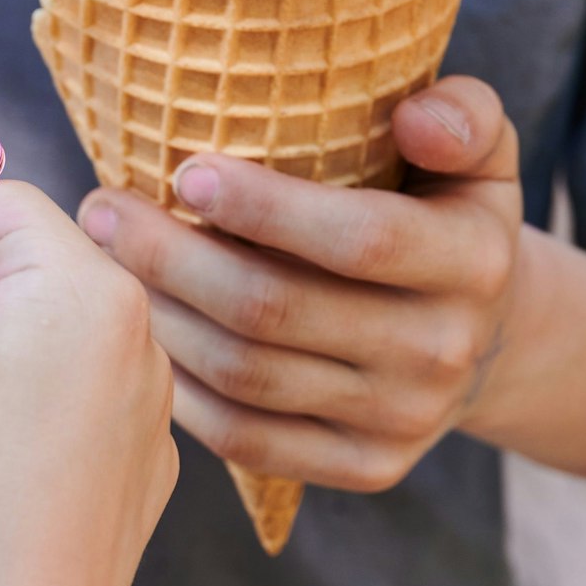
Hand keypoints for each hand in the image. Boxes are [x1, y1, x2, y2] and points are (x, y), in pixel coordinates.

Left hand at [78, 75, 523, 492]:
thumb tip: (413, 117)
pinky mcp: (364, 468)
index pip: (360, 238)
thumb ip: (461, 116)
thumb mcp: (479, 152)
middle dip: (173, 258)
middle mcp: (442, 351)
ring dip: (161, 316)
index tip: (183, 171)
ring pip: (247, 375)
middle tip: (102, 210)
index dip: (266, 207)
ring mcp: (402, 420)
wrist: (484, 337)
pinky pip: (246, 439)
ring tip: (104, 263)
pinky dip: (179, 391)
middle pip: (277, 310)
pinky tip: (138, 336)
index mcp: (474, 262)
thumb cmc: (443, 214)